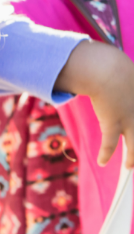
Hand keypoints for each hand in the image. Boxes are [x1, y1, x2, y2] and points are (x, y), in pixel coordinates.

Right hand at [55, 40, 133, 167]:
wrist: (106, 69)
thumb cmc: (116, 68)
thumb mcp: (130, 76)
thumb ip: (128, 85)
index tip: (133, 132)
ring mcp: (130, 120)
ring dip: (132, 158)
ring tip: (129, 165)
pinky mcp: (113, 123)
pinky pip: (110, 143)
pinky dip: (105, 153)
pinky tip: (102, 161)